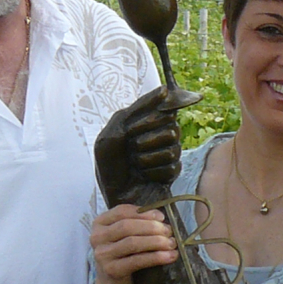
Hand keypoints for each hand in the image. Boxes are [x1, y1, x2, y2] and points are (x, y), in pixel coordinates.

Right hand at [91, 204, 178, 283]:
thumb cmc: (122, 257)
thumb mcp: (123, 237)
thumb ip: (135, 224)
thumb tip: (161, 218)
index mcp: (99, 224)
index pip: (122, 211)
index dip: (143, 212)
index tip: (161, 217)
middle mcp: (97, 237)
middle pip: (127, 226)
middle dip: (151, 227)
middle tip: (169, 231)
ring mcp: (102, 255)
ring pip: (132, 242)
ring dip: (156, 241)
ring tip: (171, 243)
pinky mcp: (112, 270)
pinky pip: (137, 260)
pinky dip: (156, 257)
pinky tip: (169, 256)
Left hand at [95, 87, 183, 203]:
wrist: (114, 193)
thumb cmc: (110, 164)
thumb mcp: (116, 130)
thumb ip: (139, 108)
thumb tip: (166, 90)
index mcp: (145, 120)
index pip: (164, 106)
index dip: (148, 118)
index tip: (131, 128)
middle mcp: (159, 133)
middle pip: (170, 127)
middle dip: (144, 140)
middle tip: (130, 149)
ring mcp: (168, 152)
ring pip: (173, 146)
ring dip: (147, 157)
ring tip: (135, 164)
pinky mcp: (172, 170)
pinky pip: (173, 165)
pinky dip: (153, 172)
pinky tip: (144, 175)